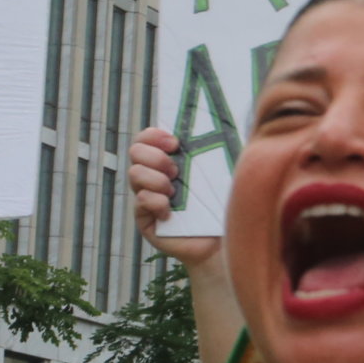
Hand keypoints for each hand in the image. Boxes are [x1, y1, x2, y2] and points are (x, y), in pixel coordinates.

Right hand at [127, 130, 220, 268]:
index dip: (153, 135)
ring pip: (135, 174)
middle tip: (176, 171)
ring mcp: (148, 197)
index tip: (174, 142)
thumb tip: (223, 120)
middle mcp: (156, 176)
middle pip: (135, 152)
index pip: (148, 139)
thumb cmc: (228, 203)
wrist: (228, 242)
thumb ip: (216, 149)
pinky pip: (140, 201)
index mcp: (172, 161)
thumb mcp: (223, 171)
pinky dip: (155, 202)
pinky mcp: (146, 219)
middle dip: (154, 157)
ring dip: (156, 179)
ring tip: (174, 191)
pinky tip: (171, 212)